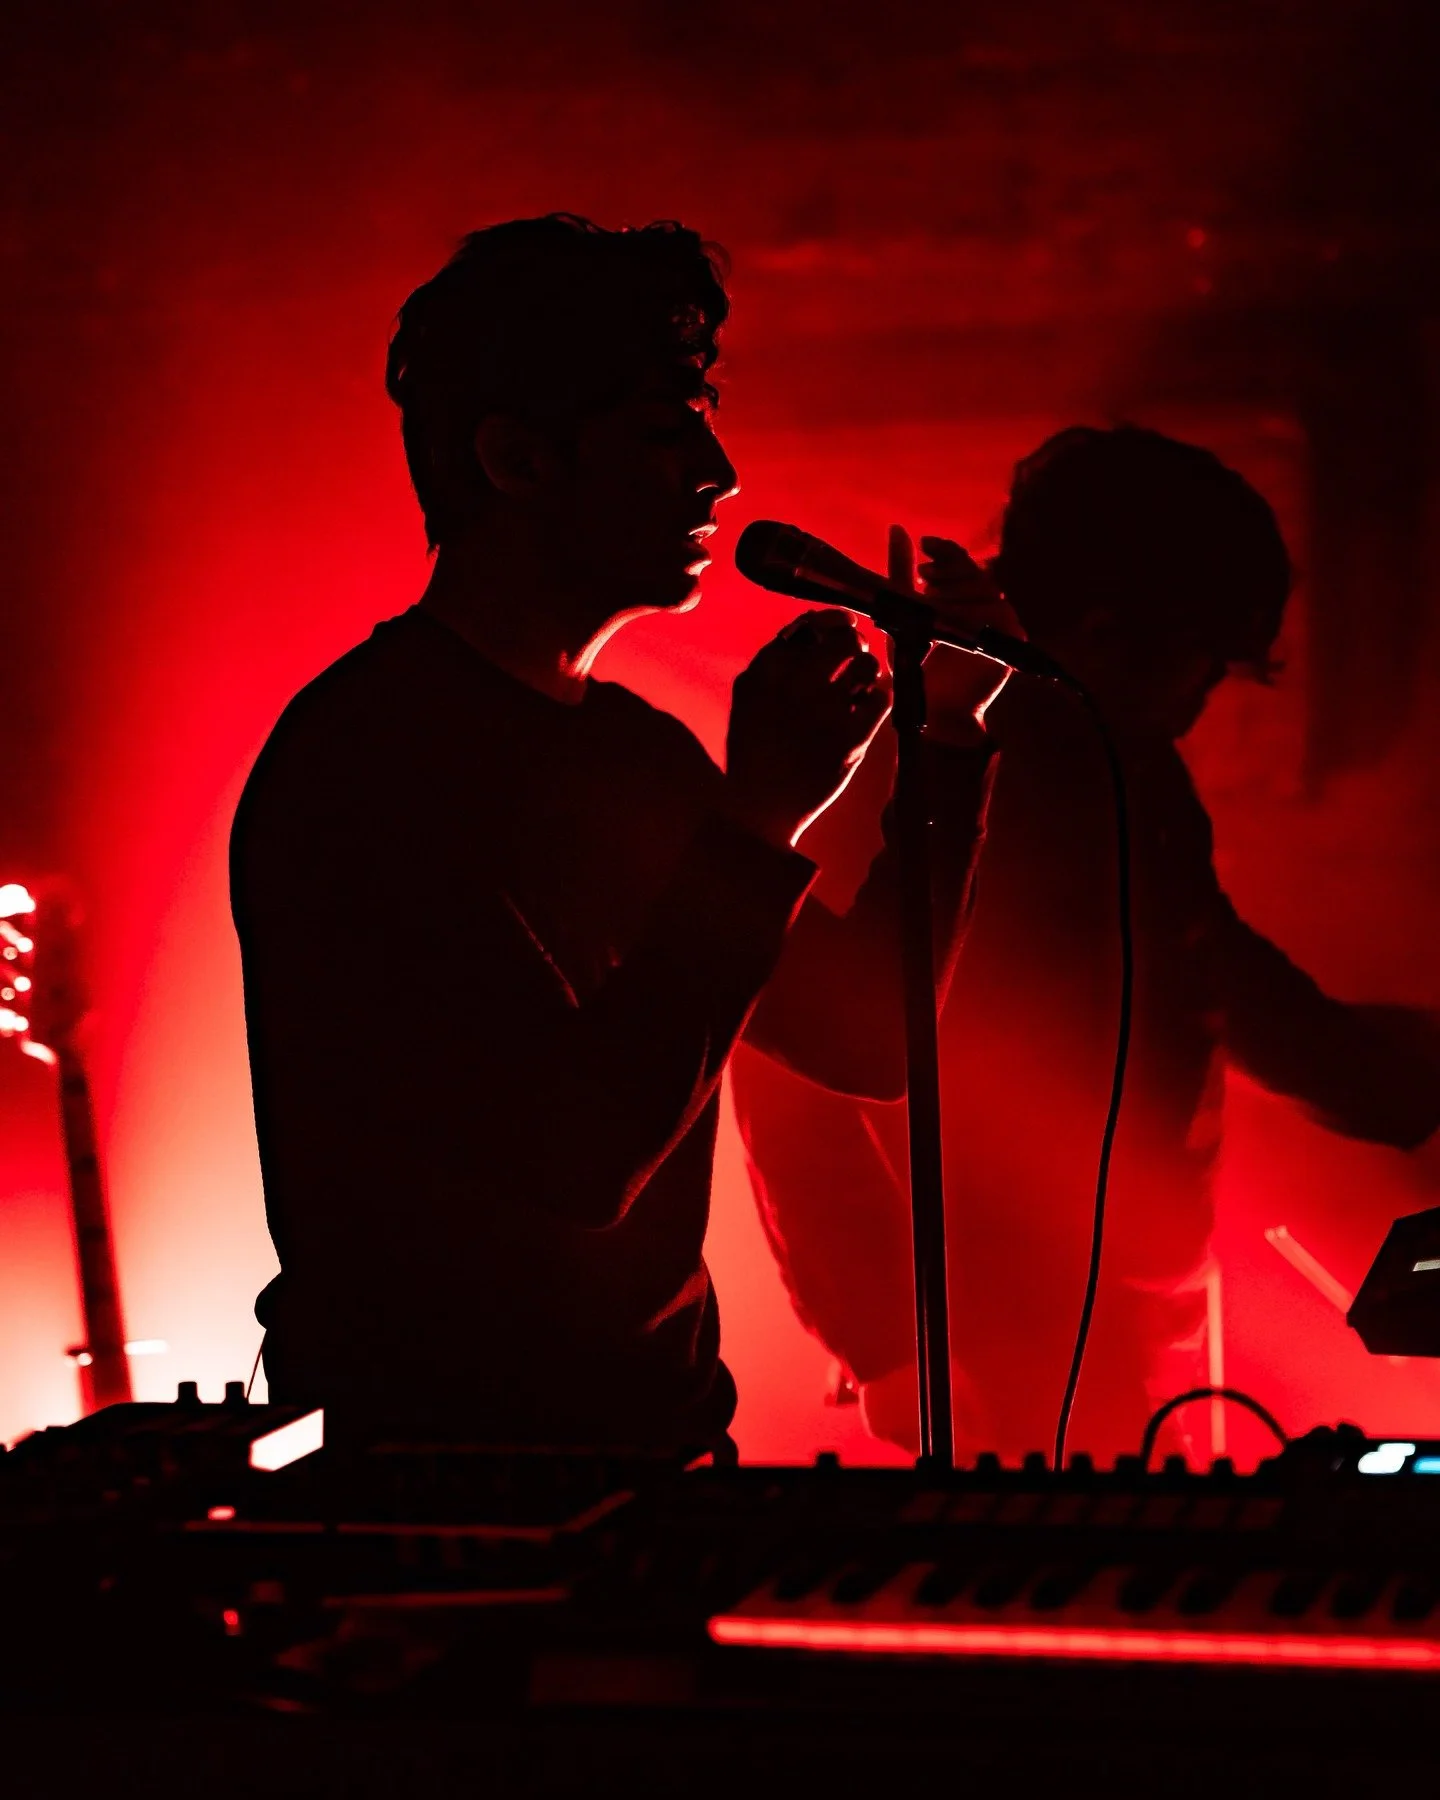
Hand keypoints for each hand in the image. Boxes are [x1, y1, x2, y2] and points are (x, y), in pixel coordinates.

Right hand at [726, 609, 890, 849]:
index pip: (809, 625)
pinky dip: (876, 700)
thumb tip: (814, 626)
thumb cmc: (756, 751)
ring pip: (868, 665)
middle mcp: (795, 687)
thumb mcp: (749, 699)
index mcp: (765, 673)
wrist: (759, 808)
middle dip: (853, 642)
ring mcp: (825, 714)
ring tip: (858, 686)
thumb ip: (774, 662)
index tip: (836, 626)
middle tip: (852, 655)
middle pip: (844, 638)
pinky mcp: (850, 741)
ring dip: (867, 671)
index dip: (828, 621)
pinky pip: (881, 698)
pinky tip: (863, 711)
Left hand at [898, 529, 1023, 743]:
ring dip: (959, 592)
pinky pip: (1001, 617)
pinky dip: (978, 615)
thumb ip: (900, 572)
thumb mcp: (901, 612)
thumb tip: (897, 529)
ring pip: (988, 591)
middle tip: (923, 578)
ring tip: (933, 601)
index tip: (924, 544)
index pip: (959, 560)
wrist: (932, 707)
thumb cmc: (916, 663)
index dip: (945, 549)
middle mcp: (982, 604)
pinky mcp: (1011, 642)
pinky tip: (956, 621)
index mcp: (958, 594)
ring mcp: (999, 622)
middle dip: (949, 571)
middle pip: (975, 572)